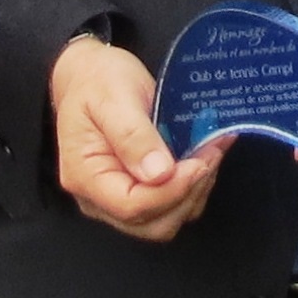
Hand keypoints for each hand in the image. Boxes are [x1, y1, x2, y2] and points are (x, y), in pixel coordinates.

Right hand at [51, 35, 220, 240]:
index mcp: (86, 176)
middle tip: (211, 152)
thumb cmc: (97, 81)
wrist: (89, 75)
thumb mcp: (114, 98)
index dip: (172, 191)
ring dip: (197, 189)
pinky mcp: (139, 193)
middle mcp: (99, 198)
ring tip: (212, 150)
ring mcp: (118, 200)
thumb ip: (133, 136)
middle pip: (153, 222)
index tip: (199, 163)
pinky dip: (195, 186)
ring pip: (167, 219)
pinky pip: (172, 205)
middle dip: (189, 192)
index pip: (132, 206)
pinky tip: (205, 155)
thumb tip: (160, 174)